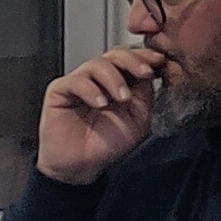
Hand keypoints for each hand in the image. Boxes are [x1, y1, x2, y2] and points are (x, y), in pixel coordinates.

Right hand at [37, 47, 164, 183]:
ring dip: (114, 78)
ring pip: (97, 64)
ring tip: (122, 98)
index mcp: (119, 82)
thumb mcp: (139, 119)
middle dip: (133, 61)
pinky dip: (91, 90)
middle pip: (115, 54)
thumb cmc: (106, 144)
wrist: (81, 166)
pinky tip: (100, 104)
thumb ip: (145, 95)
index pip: (132, 59)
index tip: (160, 61)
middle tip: (144, 73)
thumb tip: (151, 72)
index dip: (145, 57)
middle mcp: (99, 79)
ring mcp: (79, 82)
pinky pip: (76, 81)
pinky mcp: (60, 90)